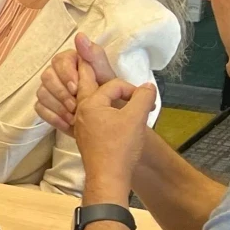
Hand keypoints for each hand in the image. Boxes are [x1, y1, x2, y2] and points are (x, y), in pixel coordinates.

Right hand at [39, 33, 116, 132]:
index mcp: (71, 61)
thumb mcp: (106, 75)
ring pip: (41, 93)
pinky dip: (52, 117)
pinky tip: (67, 123)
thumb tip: (79, 36)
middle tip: (75, 106)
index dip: (65, 75)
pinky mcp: (46, 105)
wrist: (111, 117)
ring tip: (73, 117)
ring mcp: (49, 89)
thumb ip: (94, 56)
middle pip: (46, 77)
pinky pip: (39, 108)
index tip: (76, 89)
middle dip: (60, 93)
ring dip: (57, 106)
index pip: (59, 61)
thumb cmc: (110, 94)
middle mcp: (57, 73)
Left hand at [71, 56, 153, 199]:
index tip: (144, 99)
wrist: (109, 177)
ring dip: (95, 91)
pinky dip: (97, 107)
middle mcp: (81, 111)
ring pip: (87, 100)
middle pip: (86, 84)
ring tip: (92, 78)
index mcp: (90, 103)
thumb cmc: (120, 148)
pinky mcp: (85, 136)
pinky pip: (88, 115)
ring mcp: (81, 124)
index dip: (131, 89)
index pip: (112, 85)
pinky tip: (100, 110)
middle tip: (84, 52)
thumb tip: (148, 87)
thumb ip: (143, 97)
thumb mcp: (136, 118)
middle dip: (91, 71)